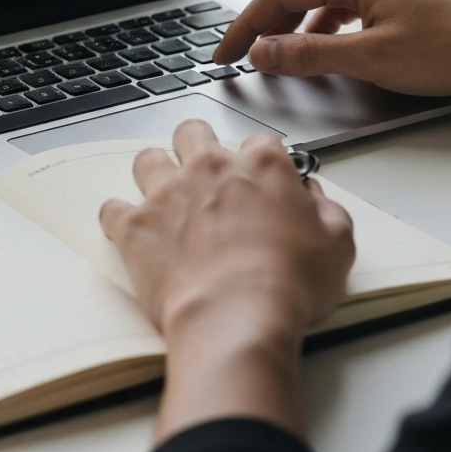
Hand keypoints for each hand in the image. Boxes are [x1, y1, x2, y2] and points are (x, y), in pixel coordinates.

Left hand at [100, 121, 354, 338]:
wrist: (236, 317)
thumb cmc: (288, 285)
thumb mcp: (338, 245)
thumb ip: (328, 210)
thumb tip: (315, 198)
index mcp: (261, 166)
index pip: (260, 143)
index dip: (263, 163)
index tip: (264, 182)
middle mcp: (210, 169)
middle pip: (193, 133)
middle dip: (197, 146)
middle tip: (205, 174)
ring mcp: (168, 194)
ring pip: (148, 160)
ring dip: (155, 173)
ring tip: (165, 197)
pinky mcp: (136, 226)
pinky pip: (112, 209)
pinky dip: (119, 219)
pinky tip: (131, 232)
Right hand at [214, 0, 450, 109]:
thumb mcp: (371, 59)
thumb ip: (308, 55)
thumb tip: (263, 52)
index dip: (246, 24)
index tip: (227, 52)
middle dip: (263, 15)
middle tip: (244, 49)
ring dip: (292, 18)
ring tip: (279, 52)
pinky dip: (322, 20)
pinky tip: (324, 45)